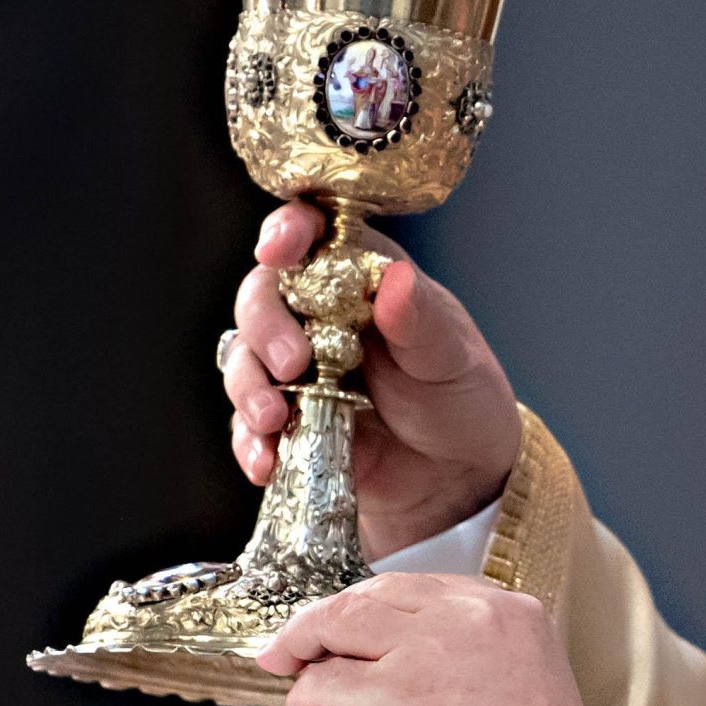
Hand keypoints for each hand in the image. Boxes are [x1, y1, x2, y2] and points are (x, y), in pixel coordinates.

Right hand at [224, 202, 523, 557]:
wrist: (460, 474)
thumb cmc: (461, 397)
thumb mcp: (451, 357)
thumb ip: (420, 320)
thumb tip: (394, 279)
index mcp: (359, 277)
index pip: (312, 234)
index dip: (287, 231)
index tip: (278, 249)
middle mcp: (318, 315)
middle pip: (262, 295)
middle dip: (264, 324)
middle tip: (292, 363)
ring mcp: (297, 368)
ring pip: (244, 358)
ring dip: (248, 386)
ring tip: (274, 419)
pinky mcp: (287, 419)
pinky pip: (248, 425)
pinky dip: (250, 441)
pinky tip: (267, 461)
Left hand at [258, 573, 591, 705]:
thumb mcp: (534, 690)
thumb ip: (487, 661)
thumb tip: (424, 665)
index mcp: (517, 615)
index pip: (434, 588)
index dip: (388, 604)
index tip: (365, 621)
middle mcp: (472, 620)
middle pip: (381, 593)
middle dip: (334, 611)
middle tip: (305, 634)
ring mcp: (426, 650)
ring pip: (343, 620)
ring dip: (304, 638)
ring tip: (287, 658)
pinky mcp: (386, 691)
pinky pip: (327, 679)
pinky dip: (307, 691)